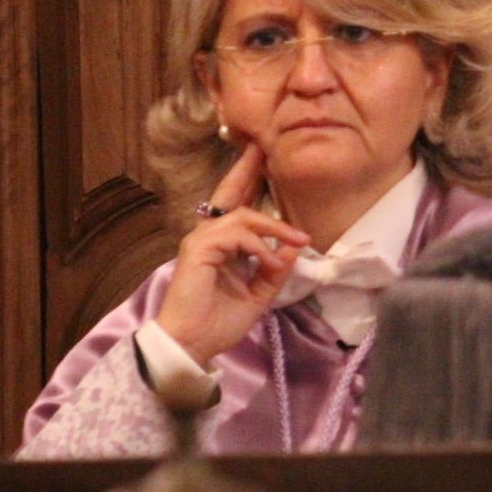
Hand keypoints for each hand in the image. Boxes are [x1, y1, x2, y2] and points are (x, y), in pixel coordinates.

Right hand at [154, 141, 310, 367]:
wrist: (192, 345)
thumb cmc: (219, 322)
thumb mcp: (259, 294)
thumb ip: (276, 268)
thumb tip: (295, 244)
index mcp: (223, 245)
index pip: (238, 207)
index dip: (249, 182)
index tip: (264, 158)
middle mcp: (209, 236)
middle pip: (229, 194)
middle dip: (247, 169)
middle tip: (262, 146)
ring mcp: (200, 241)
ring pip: (243, 216)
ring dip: (275, 227)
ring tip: (298, 239)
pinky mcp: (198, 250)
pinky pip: (235, 235)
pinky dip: (258, 246)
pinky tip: (270, 262)